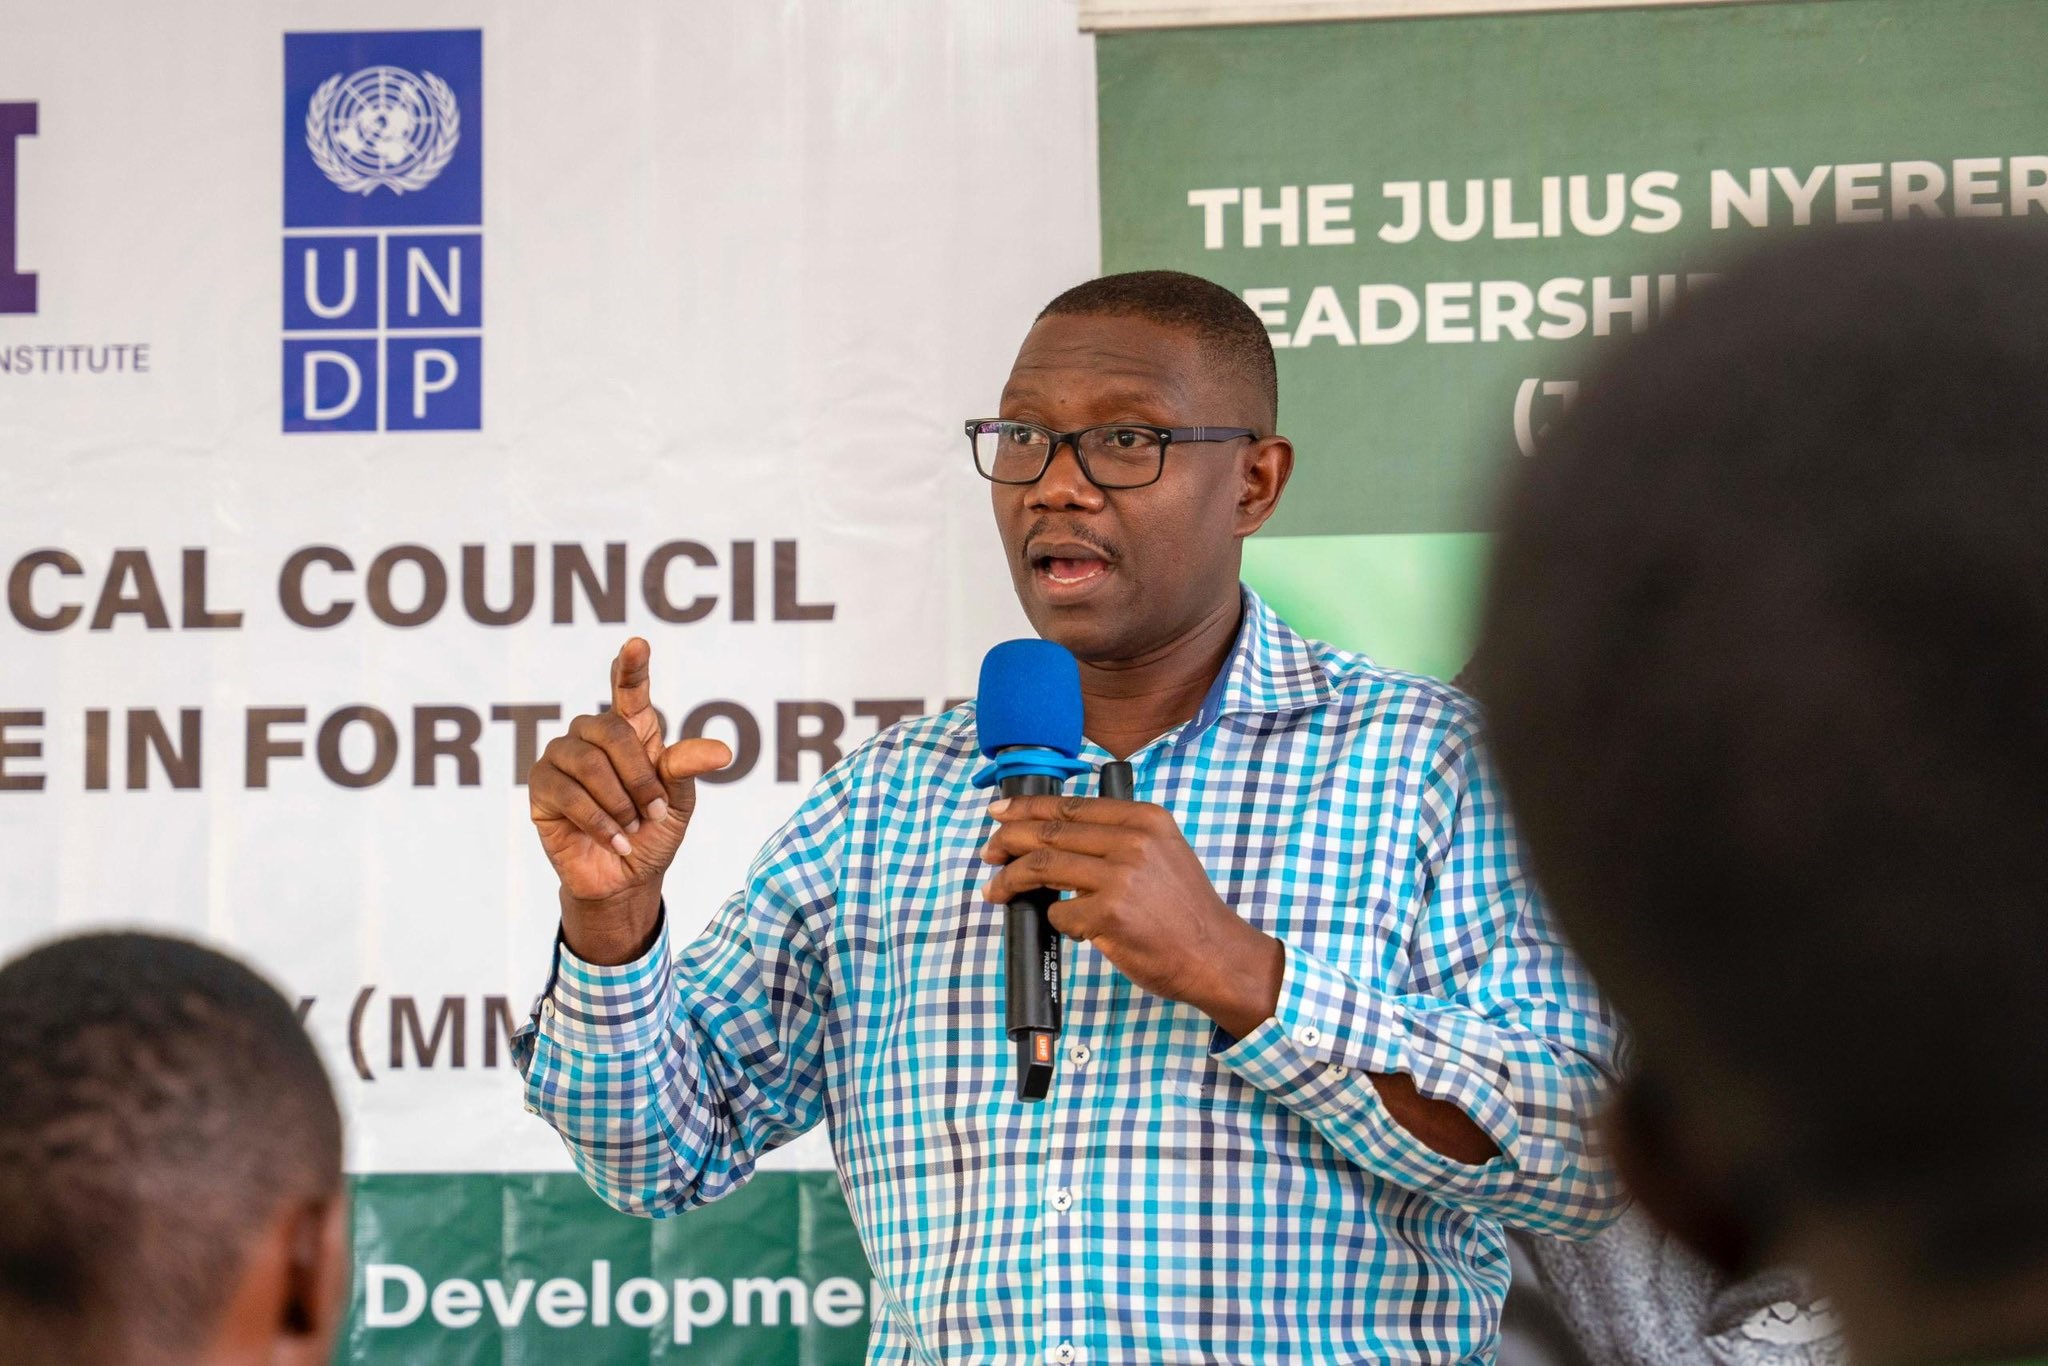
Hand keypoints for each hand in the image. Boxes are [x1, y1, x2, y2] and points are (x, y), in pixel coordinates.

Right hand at [529, 638, 730, 962]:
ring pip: (588, 761)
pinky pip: (567, 792)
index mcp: (631, 732)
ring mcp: (562, 758)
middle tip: (655, 812)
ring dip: (619, 801)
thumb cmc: (653, 834)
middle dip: (639, 775)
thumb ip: (687, 771)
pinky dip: (598, 820)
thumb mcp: (680, 804)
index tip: (638, 644)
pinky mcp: (541, 787)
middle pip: (611, 729)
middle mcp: (592, 737)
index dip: (632, 667)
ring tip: (632, 827)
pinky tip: (615, 839)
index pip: (629, 691)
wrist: (625, 879)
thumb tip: (722, 752)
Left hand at [980, 795, 1283, 1037]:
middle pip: (1049, 832)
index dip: (1027, 808)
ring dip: (1011, 881)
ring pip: (1041, 868)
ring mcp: (1120, 877)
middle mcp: (1132, 840)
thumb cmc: (1184, 910)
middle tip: (989, 852)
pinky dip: (1057, 921)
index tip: (1000, 812)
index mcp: (1144, 819)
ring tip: (996, 890)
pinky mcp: (1109, 914)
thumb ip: (1118, 837)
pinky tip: (1070, 928)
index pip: (1070, 806)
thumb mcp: (1162, 852)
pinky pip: (1059, 914)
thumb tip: (1055, 835)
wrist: (1215, 954)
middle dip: (1007, 840)